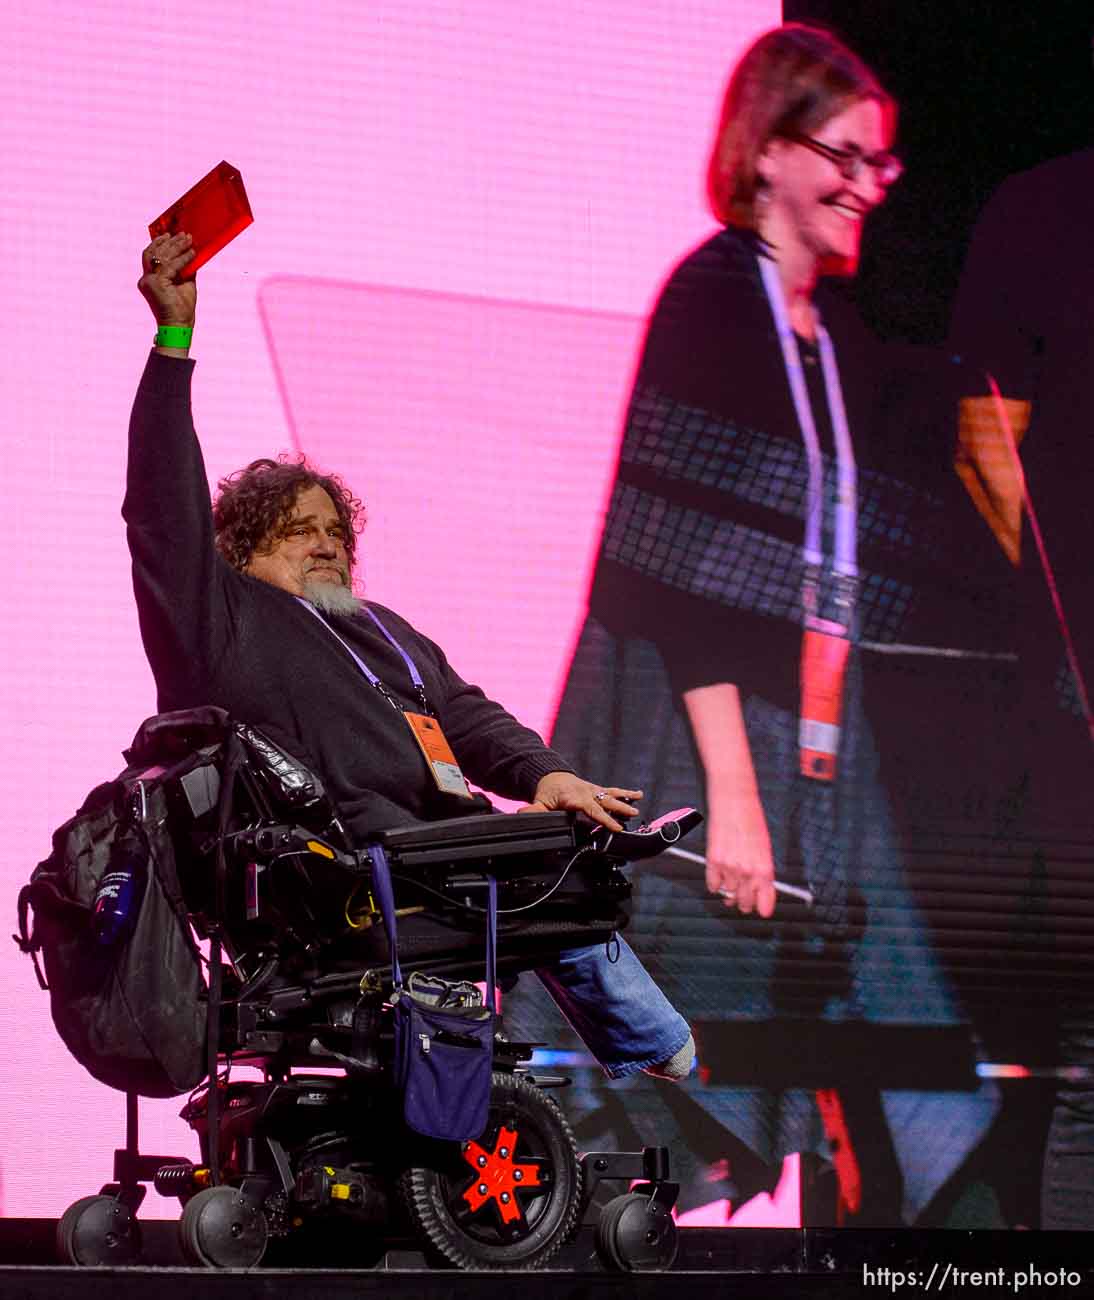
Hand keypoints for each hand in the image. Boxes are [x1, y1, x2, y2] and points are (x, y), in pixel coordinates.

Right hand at [139, 232, 196, 327]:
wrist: (179, 325)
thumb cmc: (182, 307)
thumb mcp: (184, 283)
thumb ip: (183, 268)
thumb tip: (191, 251)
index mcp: (149, 279)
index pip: (150, 255)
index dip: (159, 243)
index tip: (172, 234)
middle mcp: (146, 279)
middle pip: (154, 252)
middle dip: (170, 242)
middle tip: (184, 234)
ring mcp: (149, 281)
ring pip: (161, 256)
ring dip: (176, 246)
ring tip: (188, 239)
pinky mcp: (157, 283)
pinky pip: (171, 265)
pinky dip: (183, 258)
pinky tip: (192, 253)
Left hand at [519, 771, 641, 831]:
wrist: (552, 777)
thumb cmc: (548, 792)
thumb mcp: (539, 802)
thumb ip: (533, 810)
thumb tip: (522, 814)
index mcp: (573, 797)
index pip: (590, 808)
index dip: (603, 817)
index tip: (614, 826)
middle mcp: (585, 792)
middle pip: (603, 800)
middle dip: (618, 807)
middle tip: (631, 814)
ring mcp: (593, 789)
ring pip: (610, 793)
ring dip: (624, 799)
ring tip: (638, 801)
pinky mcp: (597, 789)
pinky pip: (612, 790)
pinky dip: (625, 792)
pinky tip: (638, 794)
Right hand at [704, 789, 776, 917]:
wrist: (734, 801)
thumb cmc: (752, 820)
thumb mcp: (765, 847)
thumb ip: (762, 870)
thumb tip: (758, 888)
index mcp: (765, 869)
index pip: (765, 902)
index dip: (762, 908)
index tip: (761, 911)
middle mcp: (747, 872)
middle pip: (744, 902)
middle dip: (744, 903)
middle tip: (743, 901)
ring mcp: (729, 867)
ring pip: (728, 894)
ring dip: (729, 892)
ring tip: (731, 884)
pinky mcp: (712, 861)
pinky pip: (712, 884)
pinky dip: (715, 884)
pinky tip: (719, 876)